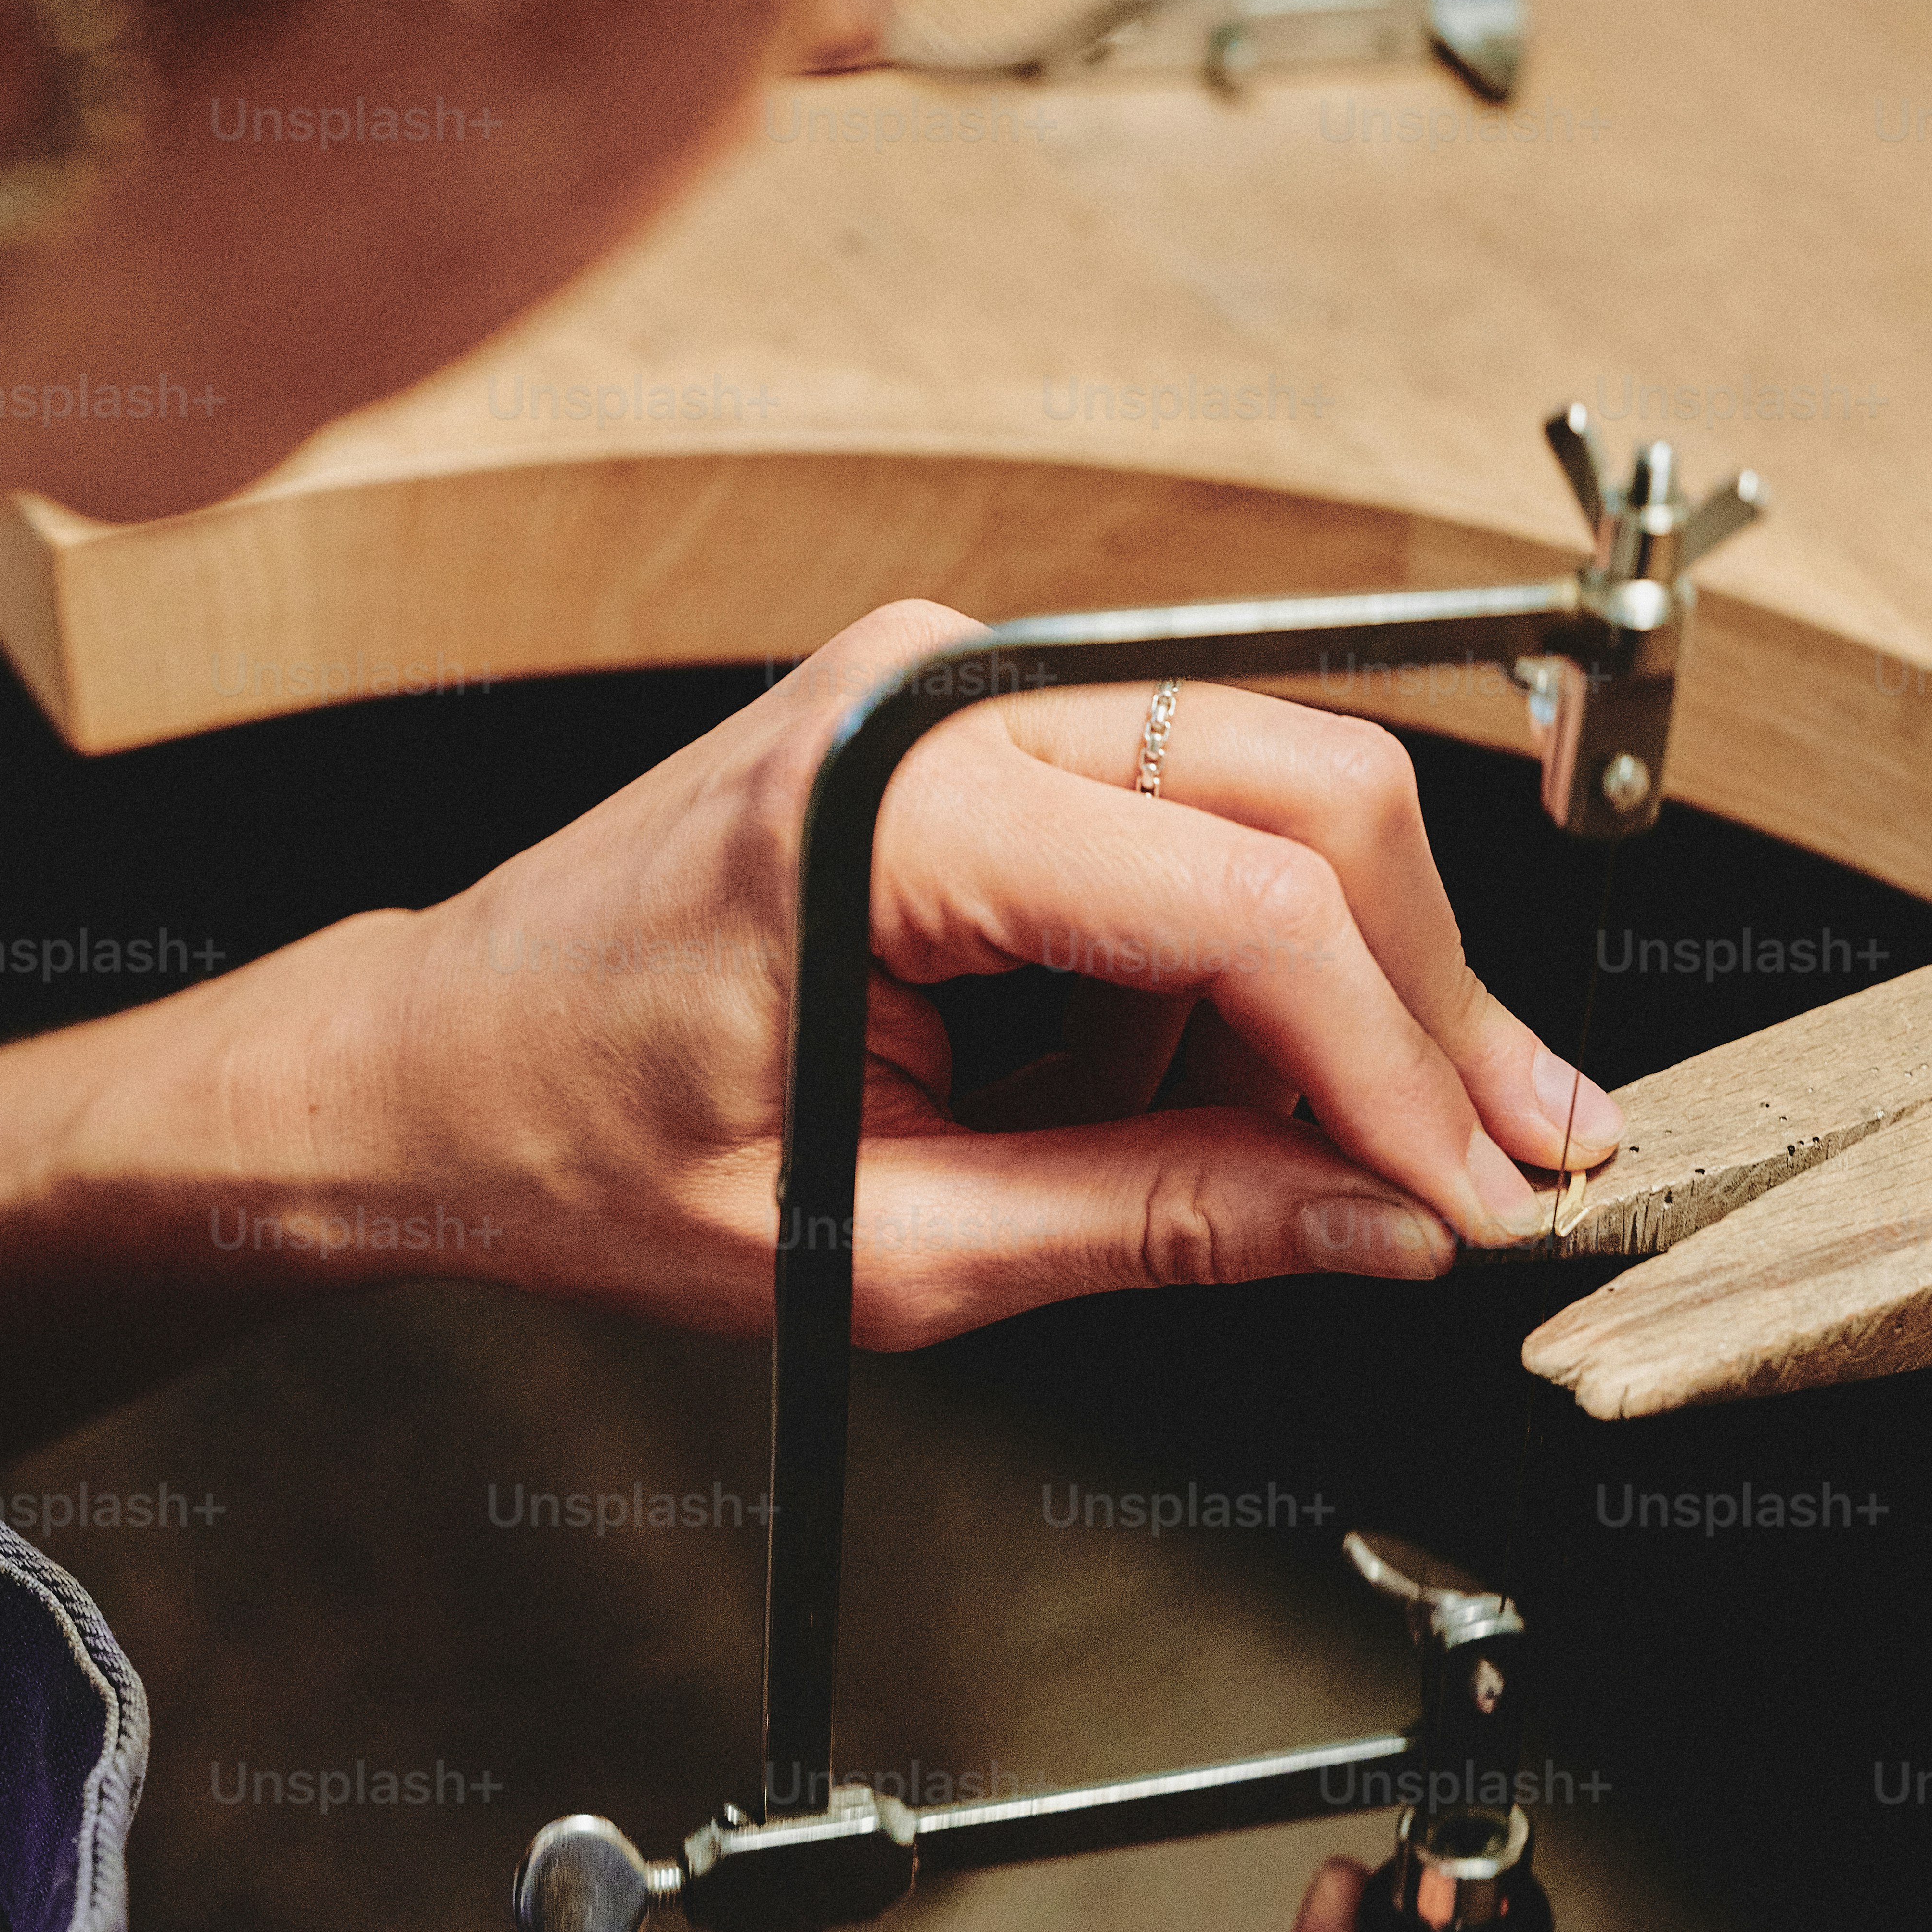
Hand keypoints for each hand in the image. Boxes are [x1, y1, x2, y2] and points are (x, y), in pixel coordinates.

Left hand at [292, 599, 1624, 1344]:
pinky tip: (1143, 1091)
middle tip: (1499, 1160)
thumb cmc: (589, 1150)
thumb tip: (1378, 1221)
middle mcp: (942, 691)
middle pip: (1310, 803)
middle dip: (1428, 1003)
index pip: (1249, 909)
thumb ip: (1153, 1223)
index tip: (1482, 1194)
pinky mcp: (973, 723)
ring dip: (1320, 1000)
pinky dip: (1219, 972)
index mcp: (892, 806)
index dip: (1402, 1066)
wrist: (432, 1067)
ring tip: (1252, 1164)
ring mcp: (961, 685)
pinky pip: (1182, 821)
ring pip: (1272, 807)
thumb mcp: (884, 1246)